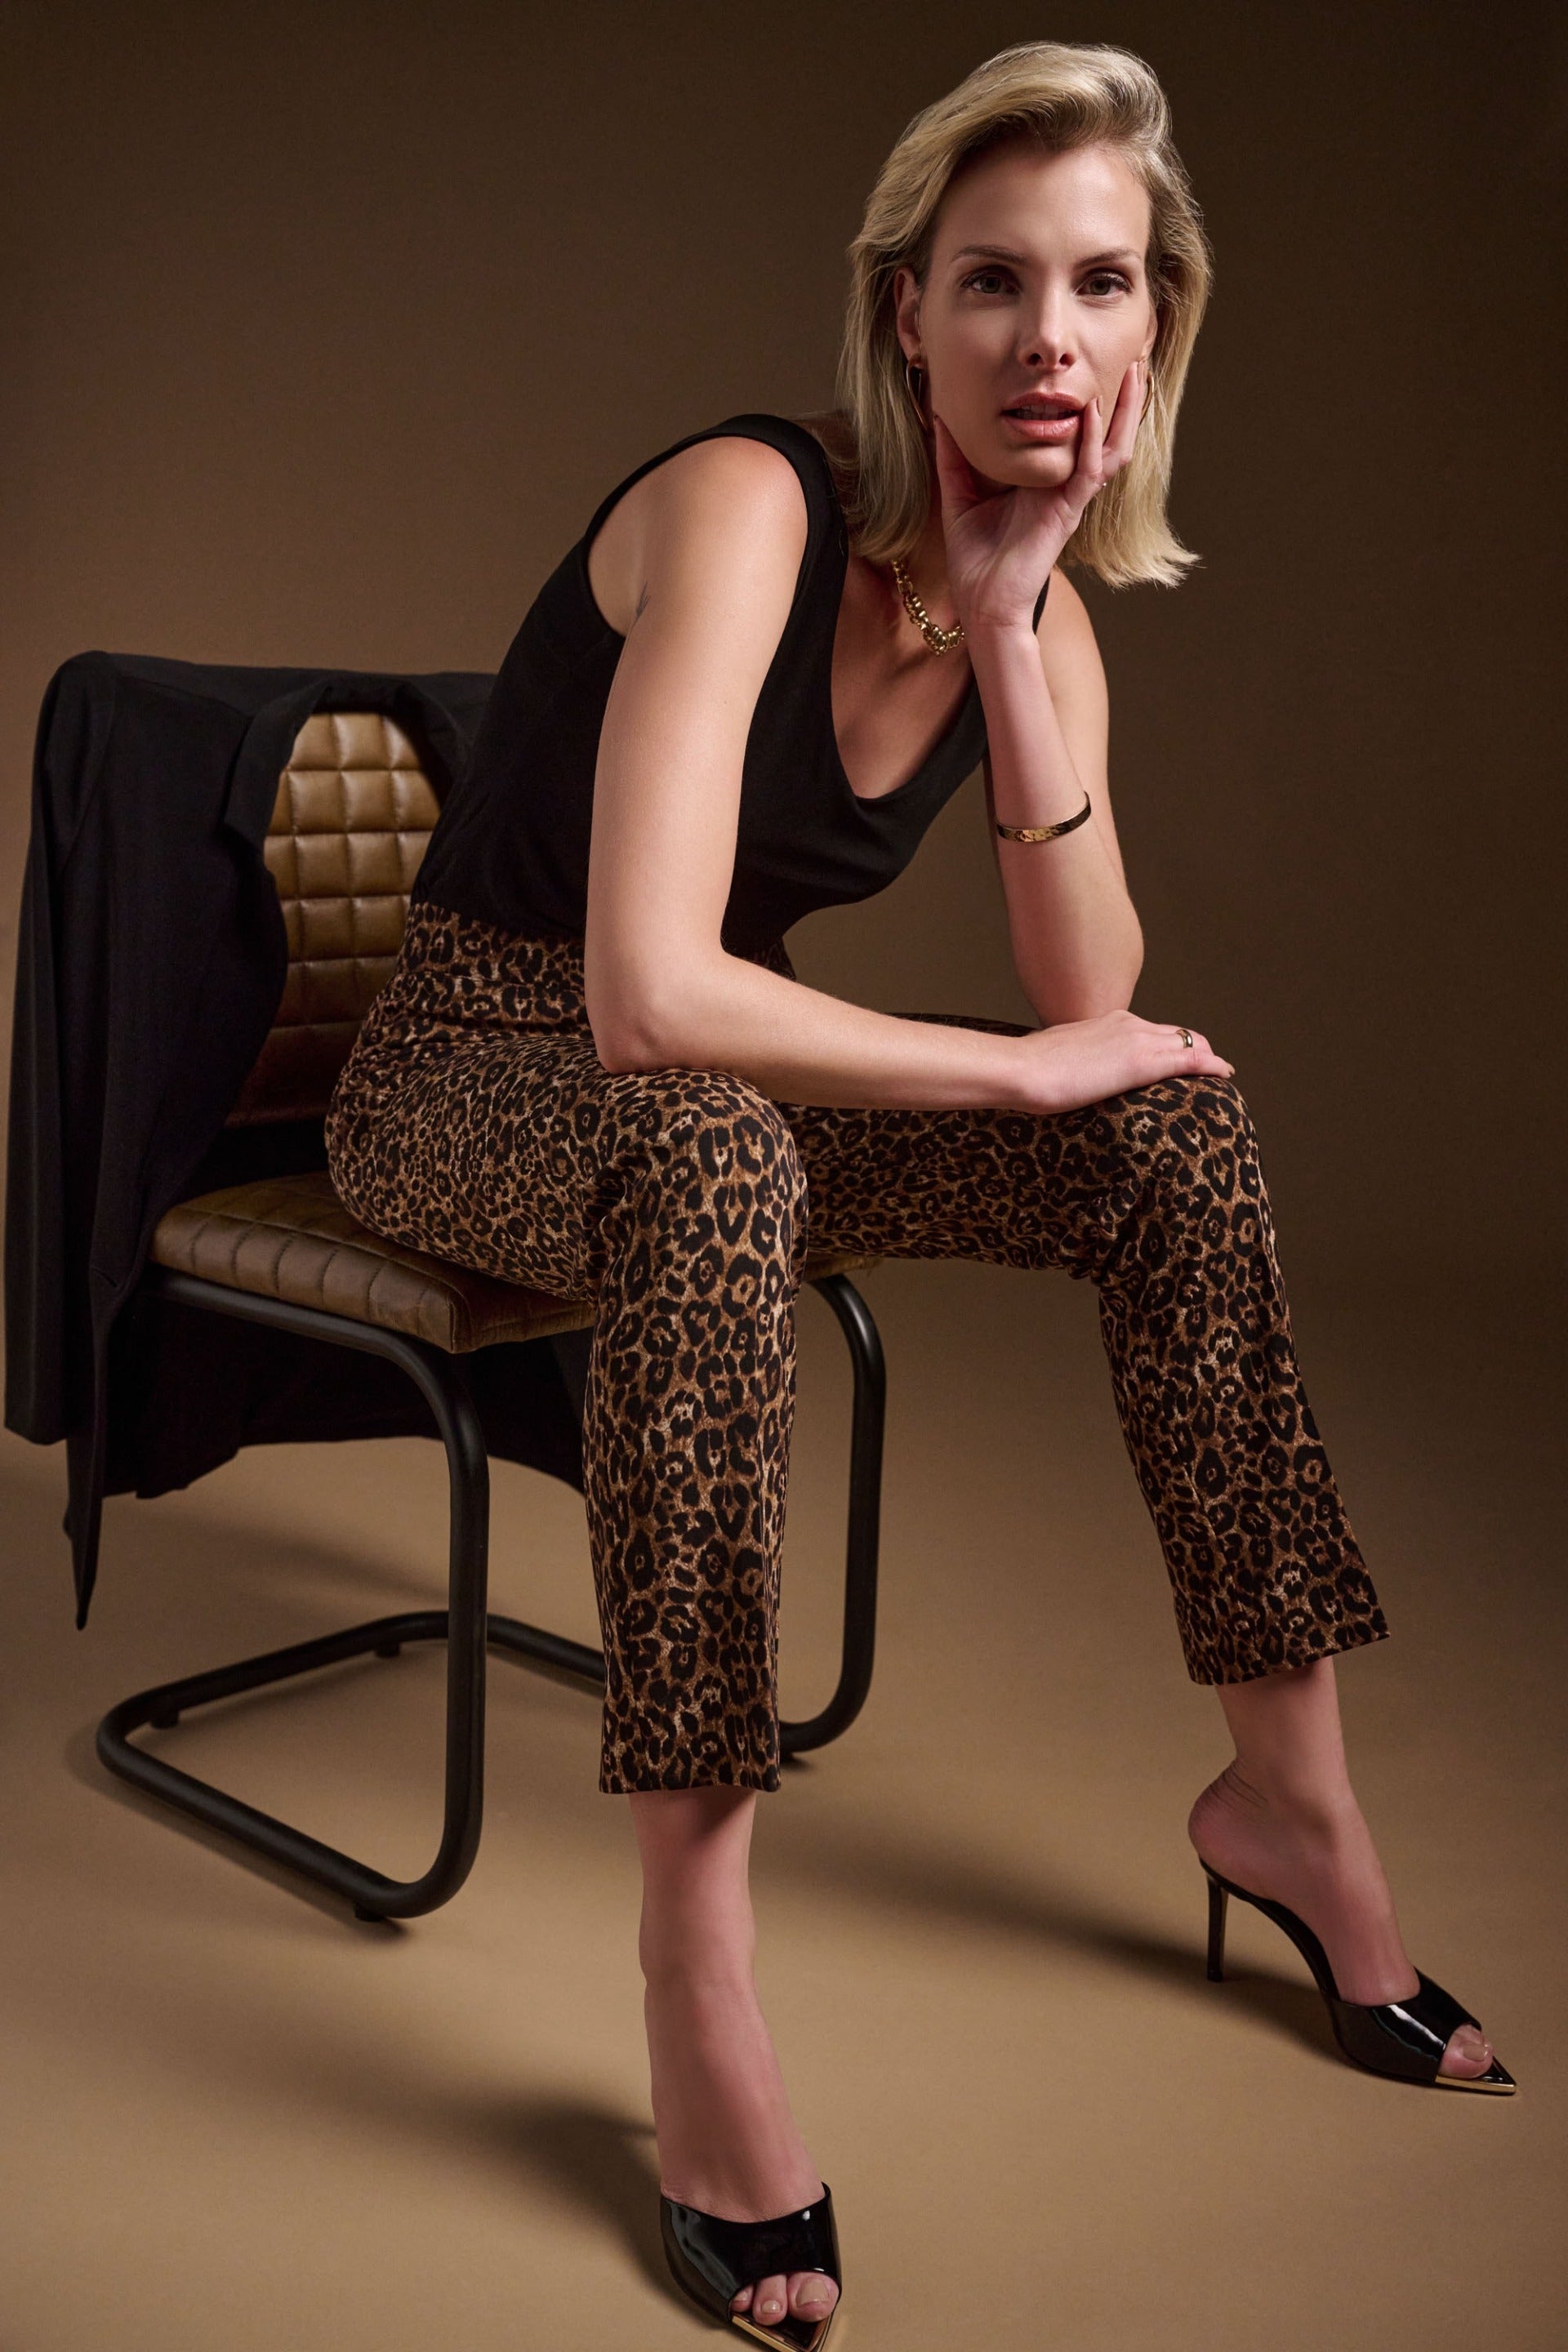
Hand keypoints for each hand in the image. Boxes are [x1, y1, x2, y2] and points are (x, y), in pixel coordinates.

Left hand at [930, 358, 1144, 635]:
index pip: (1079, 433)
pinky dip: (1093, 438)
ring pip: (1113, 447)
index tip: (1097, 362)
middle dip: (1125, 397)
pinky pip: (1089, 470)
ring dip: (1126, 411)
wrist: (983, 606)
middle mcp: (1067, 486)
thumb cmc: (976, 561)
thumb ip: (954, 456)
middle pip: (1108, 434)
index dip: (1093, 399)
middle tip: (1135, 354)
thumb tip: (941, 415)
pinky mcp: (1067, 513)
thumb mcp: (960, 495)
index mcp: (1047, 480)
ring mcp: (1071, 499)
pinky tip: (1093, 408)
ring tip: (1135, 372)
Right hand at [1011, 1007, 1233, 1115]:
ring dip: (1206, 1057)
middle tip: (1210, 1067)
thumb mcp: (1055, 1058)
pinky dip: (1211, 1065)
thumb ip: (1072, 1062)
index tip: (1177, 1056)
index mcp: (1106, 1022)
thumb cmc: (1028, 1070)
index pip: (1150, 1030)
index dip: (1170, 1042)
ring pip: (1188, 1042)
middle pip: (1176, 1033)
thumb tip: (1067, 1077)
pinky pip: (1190, 1059)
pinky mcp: (1142, 1062)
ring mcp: (1137, 1040)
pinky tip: (1224, 1073)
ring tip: (1220, 1072)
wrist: (1022, 1068)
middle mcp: (1127, 1023)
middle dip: (1196, 1048)